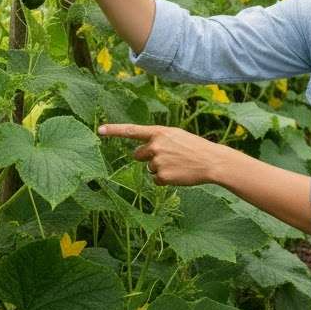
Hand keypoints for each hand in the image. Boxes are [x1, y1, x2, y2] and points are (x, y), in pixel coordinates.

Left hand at [97, 123, 232, 186]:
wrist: (210, 161)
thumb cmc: (194, 147)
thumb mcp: (176, 136)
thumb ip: (158, 139)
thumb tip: (142, 152)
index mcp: (159, 132)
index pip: (132, 131)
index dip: (114, 130)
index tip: (99, 130)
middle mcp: (155, 145)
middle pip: (138, 154)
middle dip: (147, 157)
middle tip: (167, 157)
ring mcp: (157, 161)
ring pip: (149, 168)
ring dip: (160, 168)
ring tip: (178, 165)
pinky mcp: (161, 176)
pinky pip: (156, 180)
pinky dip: (165, 179)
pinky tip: (178, 174)